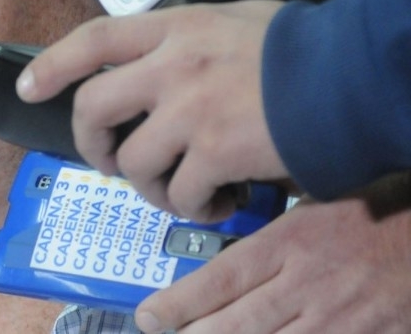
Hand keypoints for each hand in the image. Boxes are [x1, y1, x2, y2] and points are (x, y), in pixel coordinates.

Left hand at [17, 0, 289, 221]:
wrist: (349, 76)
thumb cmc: (298, 49)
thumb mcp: (232, 22)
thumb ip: (186, 41)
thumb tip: (153, 67)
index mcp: (175, 28)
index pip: (94, 38)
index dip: (53, 64)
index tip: (29, 87)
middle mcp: (172, 65)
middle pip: (94, 106)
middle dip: (89, 141)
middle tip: (107, 159)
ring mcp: (189, 108)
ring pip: (133, 160)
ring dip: (146, 185)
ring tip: (172, 190)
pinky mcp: (214, 151)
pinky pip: (178, 192)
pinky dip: (189, 206)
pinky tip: (212, 202)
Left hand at [135, 173, 410, 333]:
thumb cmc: (376, 208)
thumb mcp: (317, 204)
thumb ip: (272, 237)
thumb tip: (221, 265)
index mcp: (291, 242)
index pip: (221, 280)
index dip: (180, 305)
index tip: (148, 317)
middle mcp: (308, 284)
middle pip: (237, 324)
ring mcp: (341, 320)